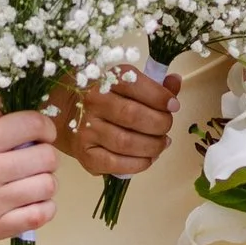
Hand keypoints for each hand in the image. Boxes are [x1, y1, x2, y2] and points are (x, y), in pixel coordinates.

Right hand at [0, 100, 60, 244]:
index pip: (32, 125)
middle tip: (34, 158)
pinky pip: (41, 215)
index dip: (45, 126)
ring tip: (31, 180)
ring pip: (47, 186)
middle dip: (46, 154)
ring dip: (45, 181)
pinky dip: (44, 207)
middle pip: (47, 158)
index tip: (41, 133)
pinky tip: (31, 201)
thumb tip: (18, 105)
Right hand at [60, 65, 178, 179]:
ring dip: (152, 147)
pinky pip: (116, 164)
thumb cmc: (108, 102)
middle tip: (166, 128)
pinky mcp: (85, 154)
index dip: (160, 97)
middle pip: (134, 115)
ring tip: (160, 144)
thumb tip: (176, 81)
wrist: (70, 117)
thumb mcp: (128, 87)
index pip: (136, 84)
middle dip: (160, 124)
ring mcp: (86, 129)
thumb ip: (154, 86)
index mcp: (106, 80)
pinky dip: (139, 164)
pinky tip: (147, 158)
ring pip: (126, 142)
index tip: (173, 106)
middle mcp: (93, 102)